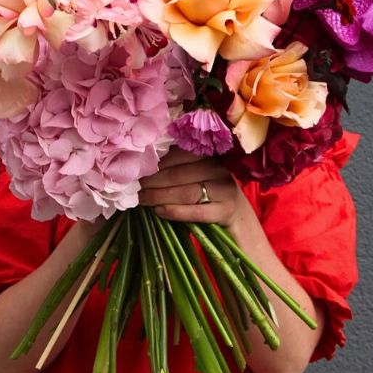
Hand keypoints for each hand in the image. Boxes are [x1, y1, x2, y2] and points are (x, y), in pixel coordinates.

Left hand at [138, 147, 253, 227]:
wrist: (240, 217)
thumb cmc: (210, 194)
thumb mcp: (197, 175)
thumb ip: (176, 169)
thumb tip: (141, 169)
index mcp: (207, 155)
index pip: (177, 155)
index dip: (154, 163)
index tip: (135, 170)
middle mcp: (217, 169)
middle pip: (177, 174)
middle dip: (151, 181)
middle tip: (133, 188)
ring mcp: (224, 189)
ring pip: (185, 192)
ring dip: (159, 196)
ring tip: (141, 199)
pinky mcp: (226, 210)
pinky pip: (197, 211)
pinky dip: (176, 211)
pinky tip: (159, 211)